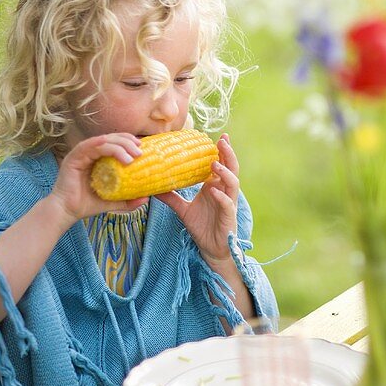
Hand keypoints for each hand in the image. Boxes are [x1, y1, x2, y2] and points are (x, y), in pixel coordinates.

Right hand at [48, 133, 147, 225]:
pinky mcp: (74, 157)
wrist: (67, 212)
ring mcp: (81, 153)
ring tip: (133, 157)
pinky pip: (91, 146)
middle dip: (128, 142)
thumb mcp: (113, 201)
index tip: (143, 148)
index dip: (129, 142)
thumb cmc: (87, 205)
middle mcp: (89, 153)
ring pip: (103, 141)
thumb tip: (146, 198)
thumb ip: (128, 199)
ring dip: (120, 145)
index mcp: (97, 158)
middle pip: (111, 138)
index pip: (115, 142)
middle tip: (140, 152)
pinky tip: (120, 155)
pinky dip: (107, 147)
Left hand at [155, 134, 239, 266]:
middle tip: (222, 140)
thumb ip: (171, 197)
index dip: (222, 151)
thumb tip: (152, 188)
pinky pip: (227, 203)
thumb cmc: (201, 226)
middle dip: (228, 154)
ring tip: (214, 164)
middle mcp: (224, 191)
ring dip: (225, 172)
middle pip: (231, 168)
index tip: (218, 137)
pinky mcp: (228, 216)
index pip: (221, 164)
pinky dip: (221, 197)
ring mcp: (228, 202)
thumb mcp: (182, 209)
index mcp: (215, 186)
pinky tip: (213, 191)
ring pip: (233, 183)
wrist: (210, 248)